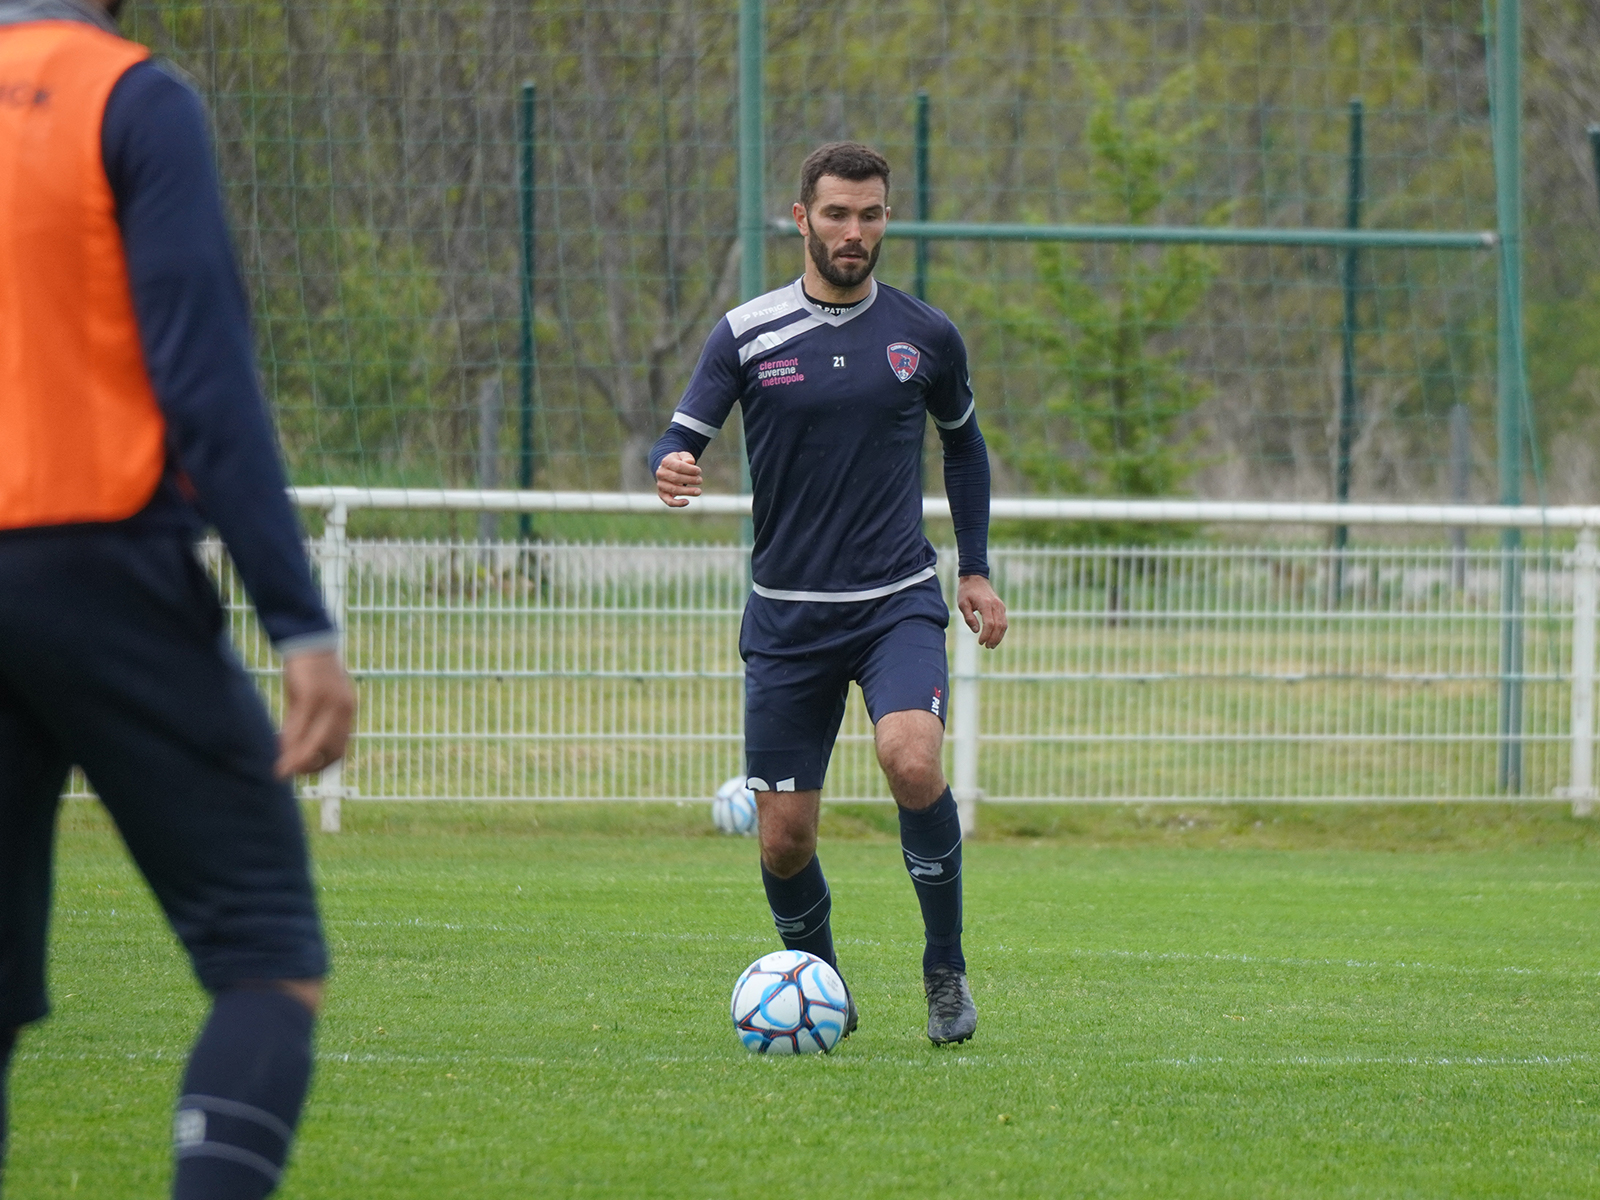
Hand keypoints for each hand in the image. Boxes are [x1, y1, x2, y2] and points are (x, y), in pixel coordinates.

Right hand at [276, 649, 356, 778]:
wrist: (308, 640)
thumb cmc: (308, 673)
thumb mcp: (309, 701)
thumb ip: (304, 725)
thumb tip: (290, 750)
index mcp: (347, 712)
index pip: (340, 749)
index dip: (323, 765)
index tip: (305, 773)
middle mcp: (344, 709)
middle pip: (330, 750)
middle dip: (310, 767)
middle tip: (290, 774)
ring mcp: (330, 703)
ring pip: (315, 742)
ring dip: (298, 761)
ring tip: (282, 772)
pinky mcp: (312, 695)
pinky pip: (301, 727)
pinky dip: (290, 744)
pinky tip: (280, 752)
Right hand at [656, 451, 701, 506]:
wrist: (668, 469)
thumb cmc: (678, 462)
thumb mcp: (683, 456)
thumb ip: (687, 457)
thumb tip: (690, 462)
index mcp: (666, 462)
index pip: (679, 467)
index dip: (690, 470)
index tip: (699, 471)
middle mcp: (661, 474)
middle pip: (676, 478)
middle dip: (690, 480)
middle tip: (700, 480)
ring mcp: (661, 485)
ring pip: (674, 490)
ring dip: (688, 491)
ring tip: (698, 491)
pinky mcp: (662, 494)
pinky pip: (669, 501)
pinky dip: (677, 503)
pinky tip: (687, 502)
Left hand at [957, 575, 1007, 648]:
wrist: (975, 578)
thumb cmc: (967, 591)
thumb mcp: (963, 604)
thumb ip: (969, 617)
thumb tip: (976, 631)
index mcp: (986, 604)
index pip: (990, 623)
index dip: (986, 635)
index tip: (980, 642)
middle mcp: (996, 605)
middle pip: (999, 626)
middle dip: (994, 638)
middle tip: (987, 646)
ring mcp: (1000, 606)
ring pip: (1004, 624)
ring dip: (999, 636)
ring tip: (991, 645)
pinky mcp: (1001, 607)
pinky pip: (1004, 621)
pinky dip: (1001, 631)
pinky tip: (994, 637)